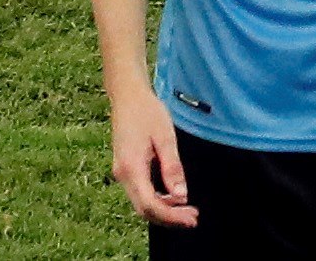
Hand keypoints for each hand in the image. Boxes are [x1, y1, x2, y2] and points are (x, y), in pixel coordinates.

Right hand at [109, 89, 196, 227]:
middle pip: (145, 209)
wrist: (127, 97)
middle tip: (194, 218)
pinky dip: (157, 200)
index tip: (191, 218)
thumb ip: (172, 167)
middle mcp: (123, 175)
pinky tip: (174, 198)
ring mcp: (122, 173)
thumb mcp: (166, 137)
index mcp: (131, 168)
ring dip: (164, 210)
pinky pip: (140, 192)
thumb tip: (181, 196)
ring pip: (142, 203)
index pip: (150, 204)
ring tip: (188, 210)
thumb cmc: (148, 112)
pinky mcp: (126, 170)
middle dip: (169, 218)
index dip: (171, 216)